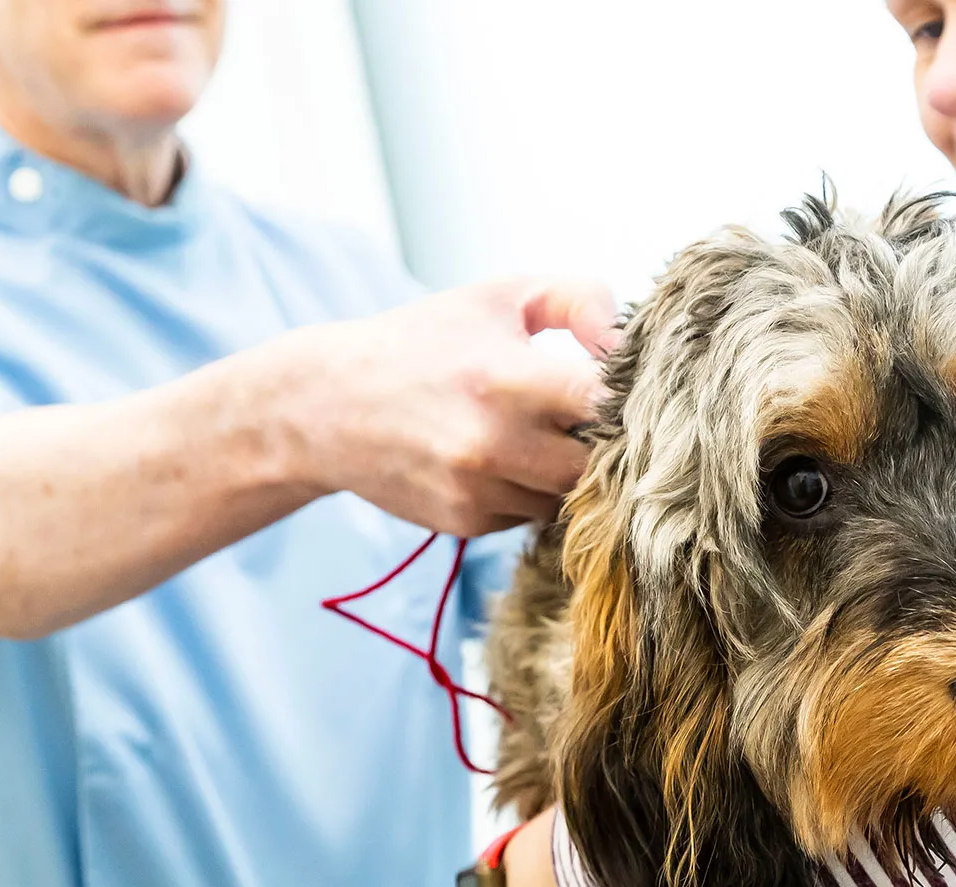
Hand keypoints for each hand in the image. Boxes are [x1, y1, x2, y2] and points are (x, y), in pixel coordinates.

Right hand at [263, 278, 620, 535]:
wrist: (326, 404)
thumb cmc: (425, 340)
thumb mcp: (500, 297)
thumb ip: (579, 300)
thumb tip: (627, 339)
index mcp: (509, 378)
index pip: (607, 405)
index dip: (628, 398)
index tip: (623, 387)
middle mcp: (494, 442)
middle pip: (599, 464)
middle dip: (604, 442)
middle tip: (586, 416)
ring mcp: (479, 488)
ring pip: (568, 496)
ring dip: (566, 471)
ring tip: (540, 433)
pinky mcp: (466, 521)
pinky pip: (530, 515)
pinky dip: (529, 491)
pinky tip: (503, 459)